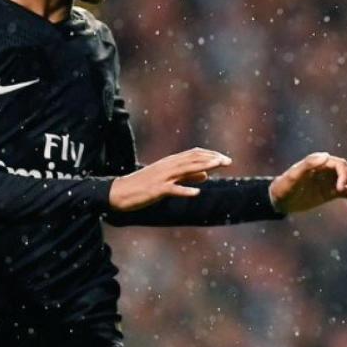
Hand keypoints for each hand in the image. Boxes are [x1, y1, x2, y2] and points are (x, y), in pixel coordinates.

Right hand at [109, 148, 231, 211]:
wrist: (119, 192)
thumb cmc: (144, 186)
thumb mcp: (168, 179)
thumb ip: (187, 176)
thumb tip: (206, 175)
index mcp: (170, 163)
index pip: (194, 154)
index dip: (210, 154)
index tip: (224, 158)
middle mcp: (167, 166)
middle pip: (192, 159)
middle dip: (211, 159)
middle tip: (228, 161)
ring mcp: (162, 177)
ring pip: (185, 169)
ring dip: (202, 167)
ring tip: (217, 166)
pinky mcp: (156, 190)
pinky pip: (172, 189)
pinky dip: (184, 190)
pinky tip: (196, 192)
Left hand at [269, 152, 346, 214]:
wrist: (279, 200)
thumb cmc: (284, 186)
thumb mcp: (293, 176)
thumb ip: (308, 164)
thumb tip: (327, 155)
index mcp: (321, 163)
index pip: (340, 164)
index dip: (345, 175)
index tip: (341, 189)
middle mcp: (328, 170)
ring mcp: (331, 181)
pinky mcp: (332, 192)